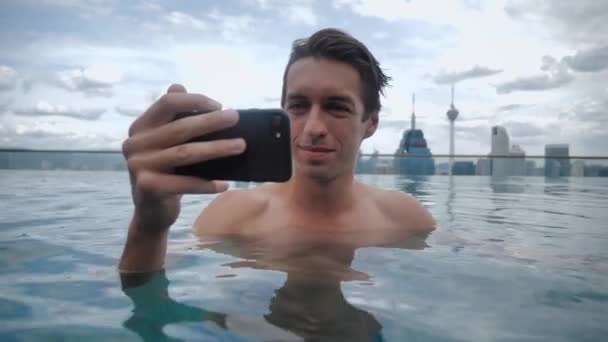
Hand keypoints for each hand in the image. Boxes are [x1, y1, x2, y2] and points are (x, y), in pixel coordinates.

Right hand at [122, 84, 245, 232]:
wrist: (150, 213)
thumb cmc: (166, 173)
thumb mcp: (166, 143)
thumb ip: (171, 117)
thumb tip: (178, 86)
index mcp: (140, 127)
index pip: (167, 103)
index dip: (194, 100)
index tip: (220, 106)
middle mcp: (135, 144)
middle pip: (179, 127)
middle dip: (211, 121)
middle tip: (236, 118)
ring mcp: (138, 166)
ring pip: (184, 153)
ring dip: (216, 148)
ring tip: (239, 146)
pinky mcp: (147, 187)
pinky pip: (184, 184)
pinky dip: (206, 184)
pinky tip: (225, 184)